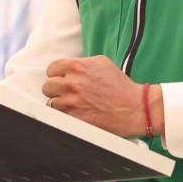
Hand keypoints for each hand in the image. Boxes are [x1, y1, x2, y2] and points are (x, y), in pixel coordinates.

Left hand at [42, 55, 162, 137]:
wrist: (135, 107)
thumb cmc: (121, 86)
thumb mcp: (101, 63)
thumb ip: (81, 63)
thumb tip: (67, 68)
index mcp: (77, 67)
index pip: (51, 69)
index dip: (56, 75)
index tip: (61, 79)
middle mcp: (72, 83)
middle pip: (47, 86)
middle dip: (56, 89)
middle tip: (67, 93)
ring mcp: (72, 102)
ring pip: (52, 103)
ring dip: (60, 104)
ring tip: (74, 104)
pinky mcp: (75, 119)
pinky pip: (60, 116)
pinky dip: (67, 115)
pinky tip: (78, 113)